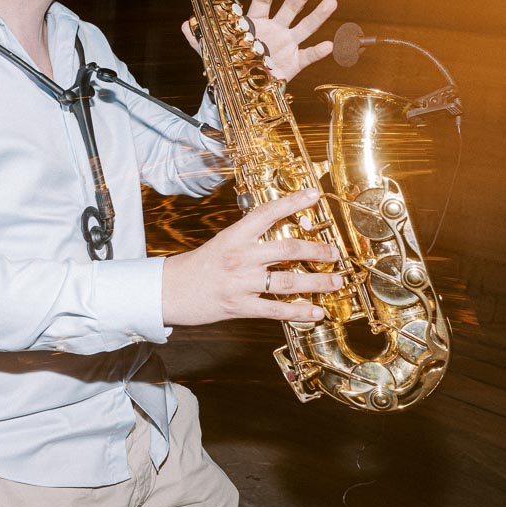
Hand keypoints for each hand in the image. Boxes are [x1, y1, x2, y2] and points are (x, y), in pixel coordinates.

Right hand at [161, 188, 343, 325]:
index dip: (292, 202)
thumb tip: (280, 240)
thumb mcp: (221, 244)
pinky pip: (276, 309)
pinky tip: (317, 312)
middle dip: (317, 249)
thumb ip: (249, 240)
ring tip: (337, 281)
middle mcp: (240, 257)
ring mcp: (241, 282)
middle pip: (288, 248)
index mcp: (234, 236)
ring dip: (318, 281)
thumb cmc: (196, 267)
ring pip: (288, 280)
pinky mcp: (240, 306)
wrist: (168, 291)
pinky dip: (300, 312)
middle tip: (335, 252)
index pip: (267, 213)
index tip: (314, 194)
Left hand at [178, 0, 335, 80]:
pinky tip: (330, 44)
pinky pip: (309, 55)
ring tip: (331, 1)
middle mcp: (274, 30)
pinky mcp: (295, 61)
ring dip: (318, 15)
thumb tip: (185, 25)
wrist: (242, 85)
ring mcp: (286, 44)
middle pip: (289, 9)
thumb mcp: (211, 51)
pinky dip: (319, 51)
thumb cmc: (230, 63)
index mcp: (255, 23)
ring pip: (305, 27)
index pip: (261, 3)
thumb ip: (198, 38)